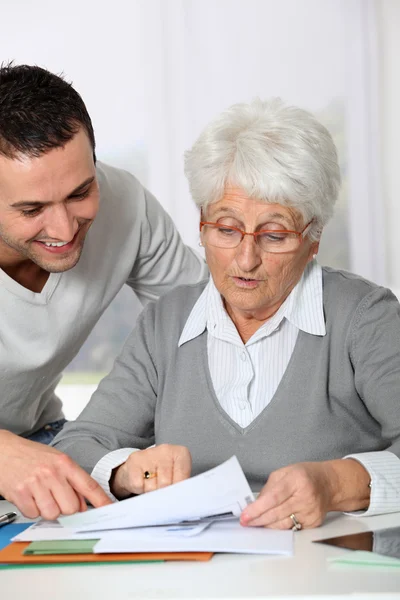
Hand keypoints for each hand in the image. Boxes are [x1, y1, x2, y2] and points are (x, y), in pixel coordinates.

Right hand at [0, 430, 111, 519]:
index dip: (101, 500)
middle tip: (55, 496)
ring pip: (52, 514)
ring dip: (47, 509)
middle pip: (72, 507)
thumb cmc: (30, 455)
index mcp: (64, 463)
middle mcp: (52, 472)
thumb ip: (71, 481)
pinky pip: (33, 515)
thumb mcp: (55, 461)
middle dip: (65, 507)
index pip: (89, 485)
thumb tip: (85, 504)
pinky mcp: (20, 494)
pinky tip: (28, 495)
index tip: (109, 510)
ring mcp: (36, 483)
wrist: (3, 450)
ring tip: (39, 494)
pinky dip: (31, 509)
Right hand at [111, 444, 191, 498]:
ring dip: (150, 491)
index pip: (182, 479)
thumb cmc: (163, 473)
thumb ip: (181, 484)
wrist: (140, 465)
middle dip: (162, 492)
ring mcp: (149, 454)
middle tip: (161, 488)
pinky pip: (138, 485)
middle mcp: (165, 450)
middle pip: (166, 484)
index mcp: (180, 453)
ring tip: (151, 483)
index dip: (177, 491)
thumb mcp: (177, 476)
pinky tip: (142, 481)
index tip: (174, 494)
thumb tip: (179, 498)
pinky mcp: (134, 461)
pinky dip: (139, 489)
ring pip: (151, 487)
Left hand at [240, 459, 370, 529]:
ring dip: (267, 526)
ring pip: (283, 524)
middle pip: (277, 513)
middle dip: (258, 519)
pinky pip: (291, 528)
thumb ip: (269, 487)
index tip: (246, 515)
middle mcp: (305, 497)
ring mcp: (311, 512)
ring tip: (256, 523)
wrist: (329, 484)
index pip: (274, 497)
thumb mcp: (285, 472)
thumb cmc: (305, 475)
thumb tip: (256, 504)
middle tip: (246, 522)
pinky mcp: (314, 523)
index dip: (257, 508)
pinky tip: (271, 525)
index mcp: (297, 480)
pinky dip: (279, 528)